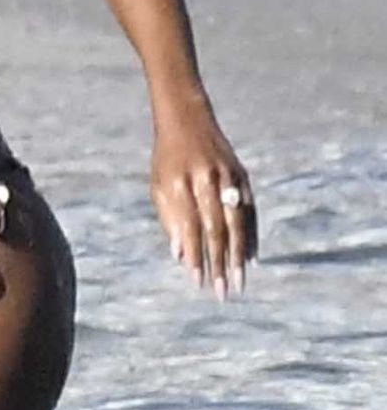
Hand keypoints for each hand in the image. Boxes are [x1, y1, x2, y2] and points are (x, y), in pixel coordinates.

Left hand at [151, 114, 256, 299]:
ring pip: (236, 222)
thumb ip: (169, 220)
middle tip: (222, 291)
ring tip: (238, 281)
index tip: (197, 282)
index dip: (195, 256)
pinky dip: (250, 234)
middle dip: (219, 263)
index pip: (189, 228)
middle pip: (215, 229)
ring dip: (238, 255)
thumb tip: (181, 256)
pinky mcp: (242, 174)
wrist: (187, 118)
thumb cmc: (167, 158)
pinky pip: (249, 210)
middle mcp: (206, 180)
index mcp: (180, 183)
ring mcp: (228, 176)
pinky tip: (250, 257)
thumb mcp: (159, 185)